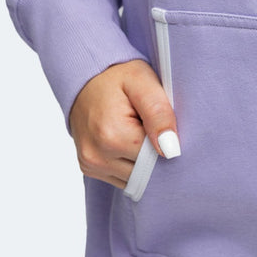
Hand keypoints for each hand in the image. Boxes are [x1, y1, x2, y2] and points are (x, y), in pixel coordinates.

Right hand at [68, 58, 179, 188]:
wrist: (85, 77)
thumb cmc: (117, 76)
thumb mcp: (142, 80)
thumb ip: (159, 113)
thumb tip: (171, 150)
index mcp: (111, 135)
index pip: (156, 156)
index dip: (166, 140)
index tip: (163, 122)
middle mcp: (97, 156)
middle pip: (145, 171)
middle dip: (154, 152)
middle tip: (152, 125)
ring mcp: (91, 165)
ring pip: (134, 179)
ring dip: (142, 159)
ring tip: (138, 130)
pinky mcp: (89, 169)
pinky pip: (122, 178)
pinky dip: (130, 163)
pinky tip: (128, 140)